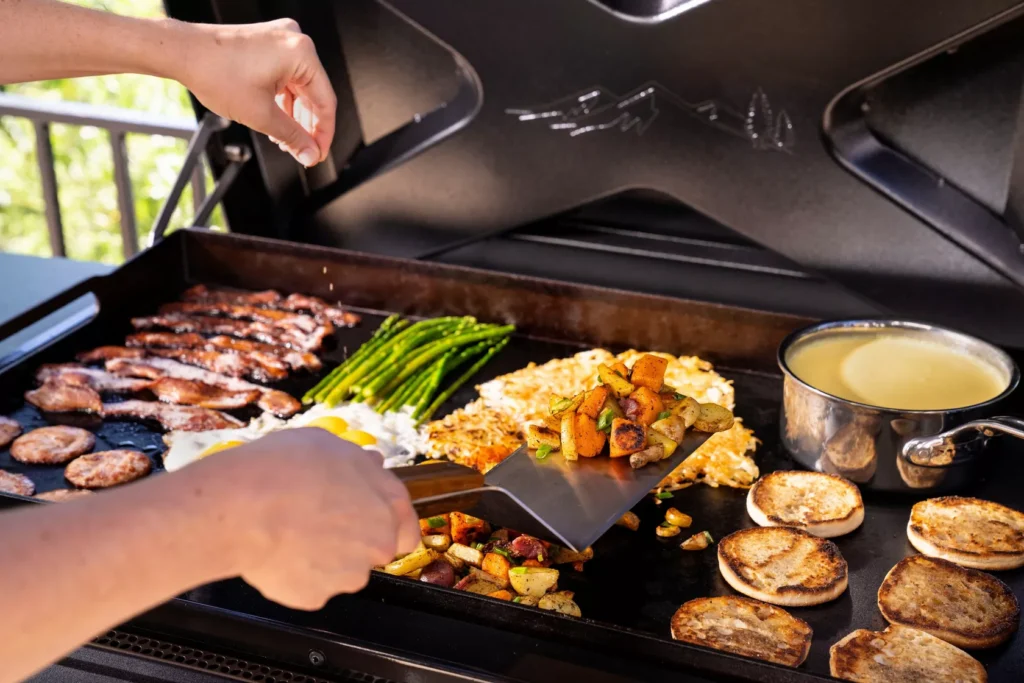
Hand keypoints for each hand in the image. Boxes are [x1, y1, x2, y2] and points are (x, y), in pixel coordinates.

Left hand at [174, 18, 336, 166]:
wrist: (182, 52)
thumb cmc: (214, 71)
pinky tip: (278, 120)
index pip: (326, 102)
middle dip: (307, 127)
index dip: (323, 134)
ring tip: (287, 140)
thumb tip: (309, 153)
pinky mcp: (267, 45)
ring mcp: (280, 41)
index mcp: (300, 53)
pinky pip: (286, 77)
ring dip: (295, 116)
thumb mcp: (261, 115)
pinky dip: (284, 101)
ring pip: (300, 88)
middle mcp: (294, 41)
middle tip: (303, 151)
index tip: (317, 153)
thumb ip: (293, 138)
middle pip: (314, 94)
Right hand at [201, 428, 418, 609]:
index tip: (364, 519)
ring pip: (340, 571)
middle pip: (372, 550)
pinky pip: (308, 586)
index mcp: (387, 505)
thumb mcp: (328, 444)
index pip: (406, 528)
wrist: (242, 508)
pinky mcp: (315, 597)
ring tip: (289, 532)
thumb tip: (372, 464)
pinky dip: (295, 574)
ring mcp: (347, 576)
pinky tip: (274, 550)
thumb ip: (358, 462)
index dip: (386, 523)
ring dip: (323, 558)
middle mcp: (376, 544)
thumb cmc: (285, 467)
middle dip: (352, 541)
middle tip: (318, 522)